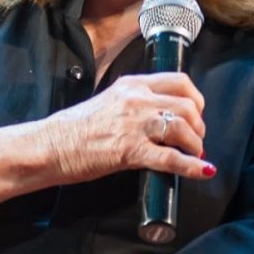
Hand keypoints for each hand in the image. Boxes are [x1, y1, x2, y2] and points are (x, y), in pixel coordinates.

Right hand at [43, 72, 214, 182]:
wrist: (51, 145)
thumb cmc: (75, 128)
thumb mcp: (108, 101)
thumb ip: (134, 103)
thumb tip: (159, 116)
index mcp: (131, 85)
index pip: (179, 82)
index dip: (196, 99)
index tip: (197, 113)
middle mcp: (136, 100)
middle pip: (187, 106)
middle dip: (198, 126)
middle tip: (196, 139)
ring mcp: (134, 125)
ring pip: (183, 129)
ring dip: (195, 145)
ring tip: (194, 154)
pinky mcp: (130, 151)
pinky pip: (171, 158)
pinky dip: (191, 167)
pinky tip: (201, 170)